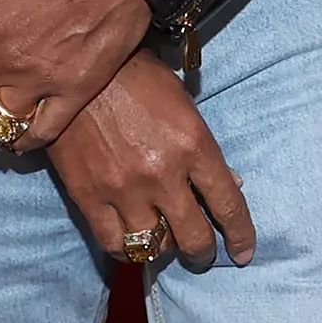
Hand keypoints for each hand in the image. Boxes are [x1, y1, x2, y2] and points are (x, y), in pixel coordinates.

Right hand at [46, 53, 255, 266]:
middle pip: (194, 237)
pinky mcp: (89, 197)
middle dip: (203, 252)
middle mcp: (163, 174)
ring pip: (154, 247)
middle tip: (202, 253)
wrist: (78, 68)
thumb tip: (230, 184)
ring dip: (163, 249)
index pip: (228, 204)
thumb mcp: (183, 105)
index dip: (241, 236)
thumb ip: (205, 149)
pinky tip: (130, 243)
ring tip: (162, 242)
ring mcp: (125, 189)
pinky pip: (114, 244)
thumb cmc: (137, 78)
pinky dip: (126, 250)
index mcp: (193, 145)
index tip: (243, 253)